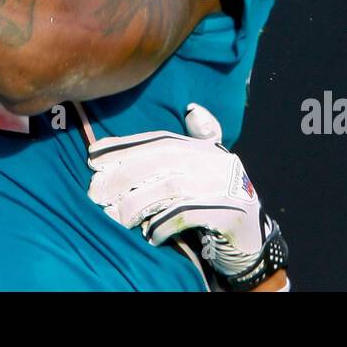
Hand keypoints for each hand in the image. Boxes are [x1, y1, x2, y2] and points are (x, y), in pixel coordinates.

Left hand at [87, 103, 285, 286]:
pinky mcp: (227, 212)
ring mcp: (221, 186)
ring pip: (167, 189)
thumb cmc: (220, 200)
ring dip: (135, 204)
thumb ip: (201, 137)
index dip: (123, 147)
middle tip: (95, 193)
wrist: (254, 237)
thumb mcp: (211, 165)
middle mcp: (211, 161)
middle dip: (121, 176)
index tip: (92, 157)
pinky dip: (162, 225)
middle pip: (157, 163)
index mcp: (201, 148)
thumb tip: (192, 109)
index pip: (157, 141)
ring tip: (114, 217)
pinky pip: (185, 215)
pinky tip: (148, 234)